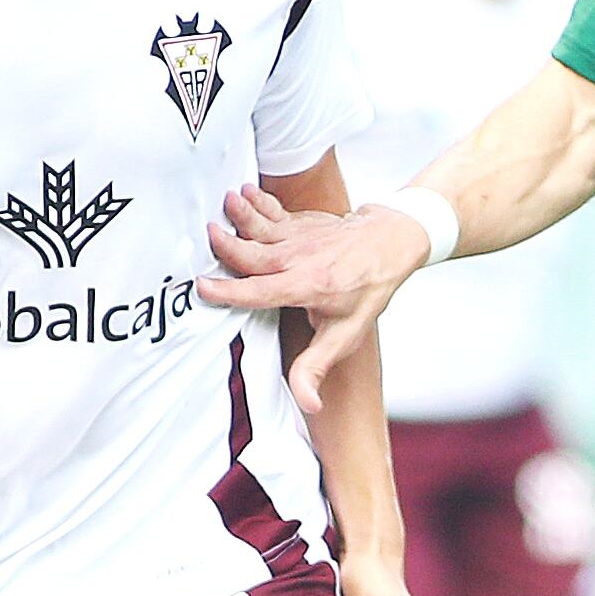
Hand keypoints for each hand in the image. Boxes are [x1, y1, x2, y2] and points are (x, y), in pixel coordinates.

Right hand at [200, 185, 431, 414]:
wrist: (391, 243)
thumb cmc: (368, 289)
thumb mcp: (347, 334)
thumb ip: (318, 367)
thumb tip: (308, 404)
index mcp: (307, 286)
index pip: (261, 291)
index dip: (230, 291)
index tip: (203, 287)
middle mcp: (300, 258)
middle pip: (255, 253)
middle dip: (228, 245)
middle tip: (206, 235)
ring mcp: (300, 237)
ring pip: (262, 227)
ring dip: (242, 215)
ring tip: (226, 200)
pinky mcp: (300, 223)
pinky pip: (273, 211)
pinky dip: (258, 201)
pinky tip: (244, 191)